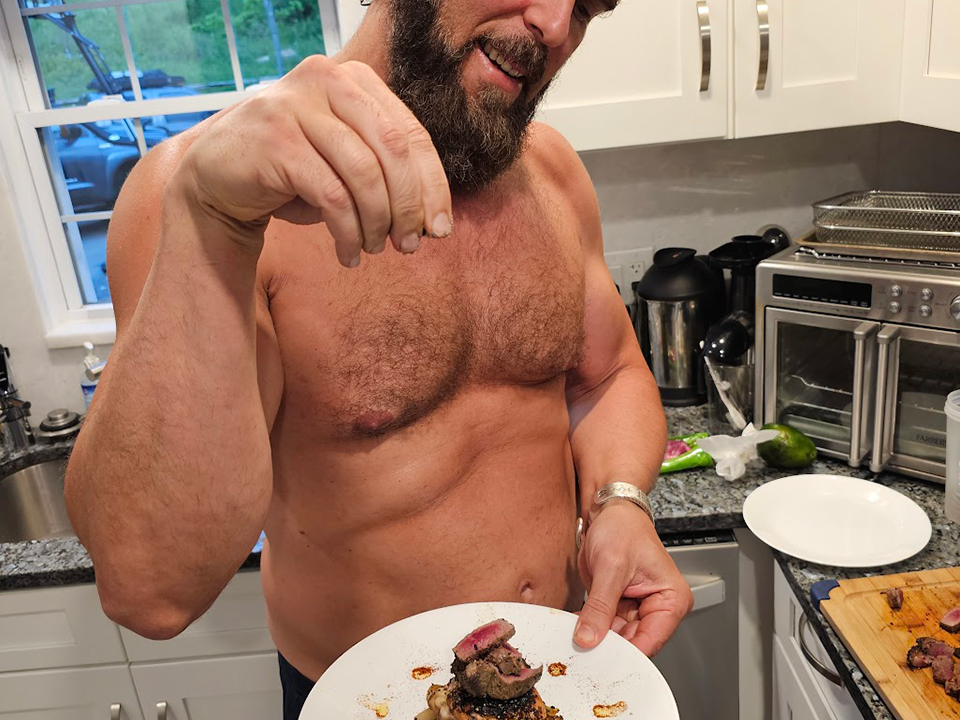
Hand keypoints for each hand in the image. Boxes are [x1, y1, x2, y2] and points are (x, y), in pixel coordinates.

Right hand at [172, 55, 452, 265]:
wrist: (218, 179)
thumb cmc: (293, 174)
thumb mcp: (346, 164)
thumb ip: (388, 174)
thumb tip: (434, 219)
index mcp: (353, 80)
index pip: (411, 135)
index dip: (433, 186)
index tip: (440, 229)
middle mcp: (326, 80)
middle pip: (394, 150)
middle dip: (409, 206)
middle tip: (410, 245)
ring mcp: (296, 105)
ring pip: (364, 174)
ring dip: (377, 222)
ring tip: (375, 249)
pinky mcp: (275, 139)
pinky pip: (331, 195)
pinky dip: (347, 233)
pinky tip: (348, 254)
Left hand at [574, 501, 692, 656]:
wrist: (609, 510)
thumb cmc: (624, 527)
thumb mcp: (612, 567)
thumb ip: (600, 606)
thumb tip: (589, 637)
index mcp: (672, 599)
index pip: (651, 641)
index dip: (627, 653)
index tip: (602, 659)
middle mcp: (657, 607)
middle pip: (634, 643)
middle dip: (608, 645)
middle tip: (583, 649)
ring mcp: (637, 608)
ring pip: (616, 637)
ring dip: (595, 637)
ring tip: (576, 635)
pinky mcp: (618, 605)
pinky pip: (604, 625)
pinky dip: (589, 626)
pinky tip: (575, 625)